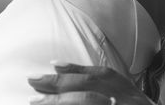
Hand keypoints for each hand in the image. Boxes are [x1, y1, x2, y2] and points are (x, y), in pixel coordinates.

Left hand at [28, 62, 154, 104]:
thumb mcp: (130, 99)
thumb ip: (111, 91)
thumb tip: (77, 83)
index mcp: (130, 91)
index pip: (103, 75)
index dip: (78, 68)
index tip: (53, 63)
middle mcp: (126, 100)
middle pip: (91, 89)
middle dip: (61, 84)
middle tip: (33, 80)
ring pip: (87, 102)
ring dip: (60, 103)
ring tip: (35, 101)